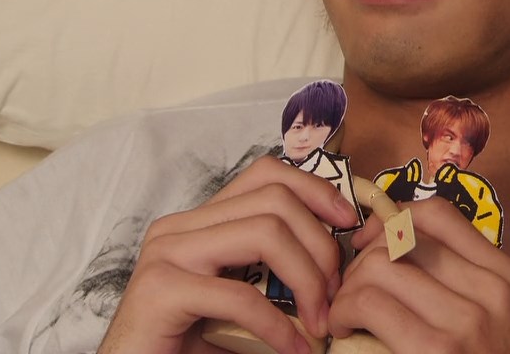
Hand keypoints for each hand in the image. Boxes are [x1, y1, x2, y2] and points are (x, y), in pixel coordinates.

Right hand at [97, 156, 360, 353]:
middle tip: (336, 293)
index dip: (316, 191)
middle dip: (321, 245)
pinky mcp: (160, 291)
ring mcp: (166, 254)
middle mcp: (179, 228)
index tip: (350, 225)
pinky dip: (279, 327)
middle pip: (275, 200)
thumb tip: (341, 266)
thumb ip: (273, 274)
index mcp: (199, 223)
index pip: (266, 174)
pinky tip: (295, 349)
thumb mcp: (238, 300)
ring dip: (308, 281)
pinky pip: (240, 295)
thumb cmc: (188, 347)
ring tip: (320, 322)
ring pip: (264, 233)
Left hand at [328, 197, 509, 353]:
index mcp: (507, 277)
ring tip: (345, 317)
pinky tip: (344, 333)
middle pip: (401, 240)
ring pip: (378, 267)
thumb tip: (390, 243)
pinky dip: (343, 314)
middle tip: (351, 295)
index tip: (369, 245)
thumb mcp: (498, 320)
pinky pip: (369, 304)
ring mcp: (466, 322)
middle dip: (362, 262)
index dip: (390, 220)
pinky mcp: (435, 350)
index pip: (438, 214)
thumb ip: (462, 282)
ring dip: (347, 290)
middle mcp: (491, 291)